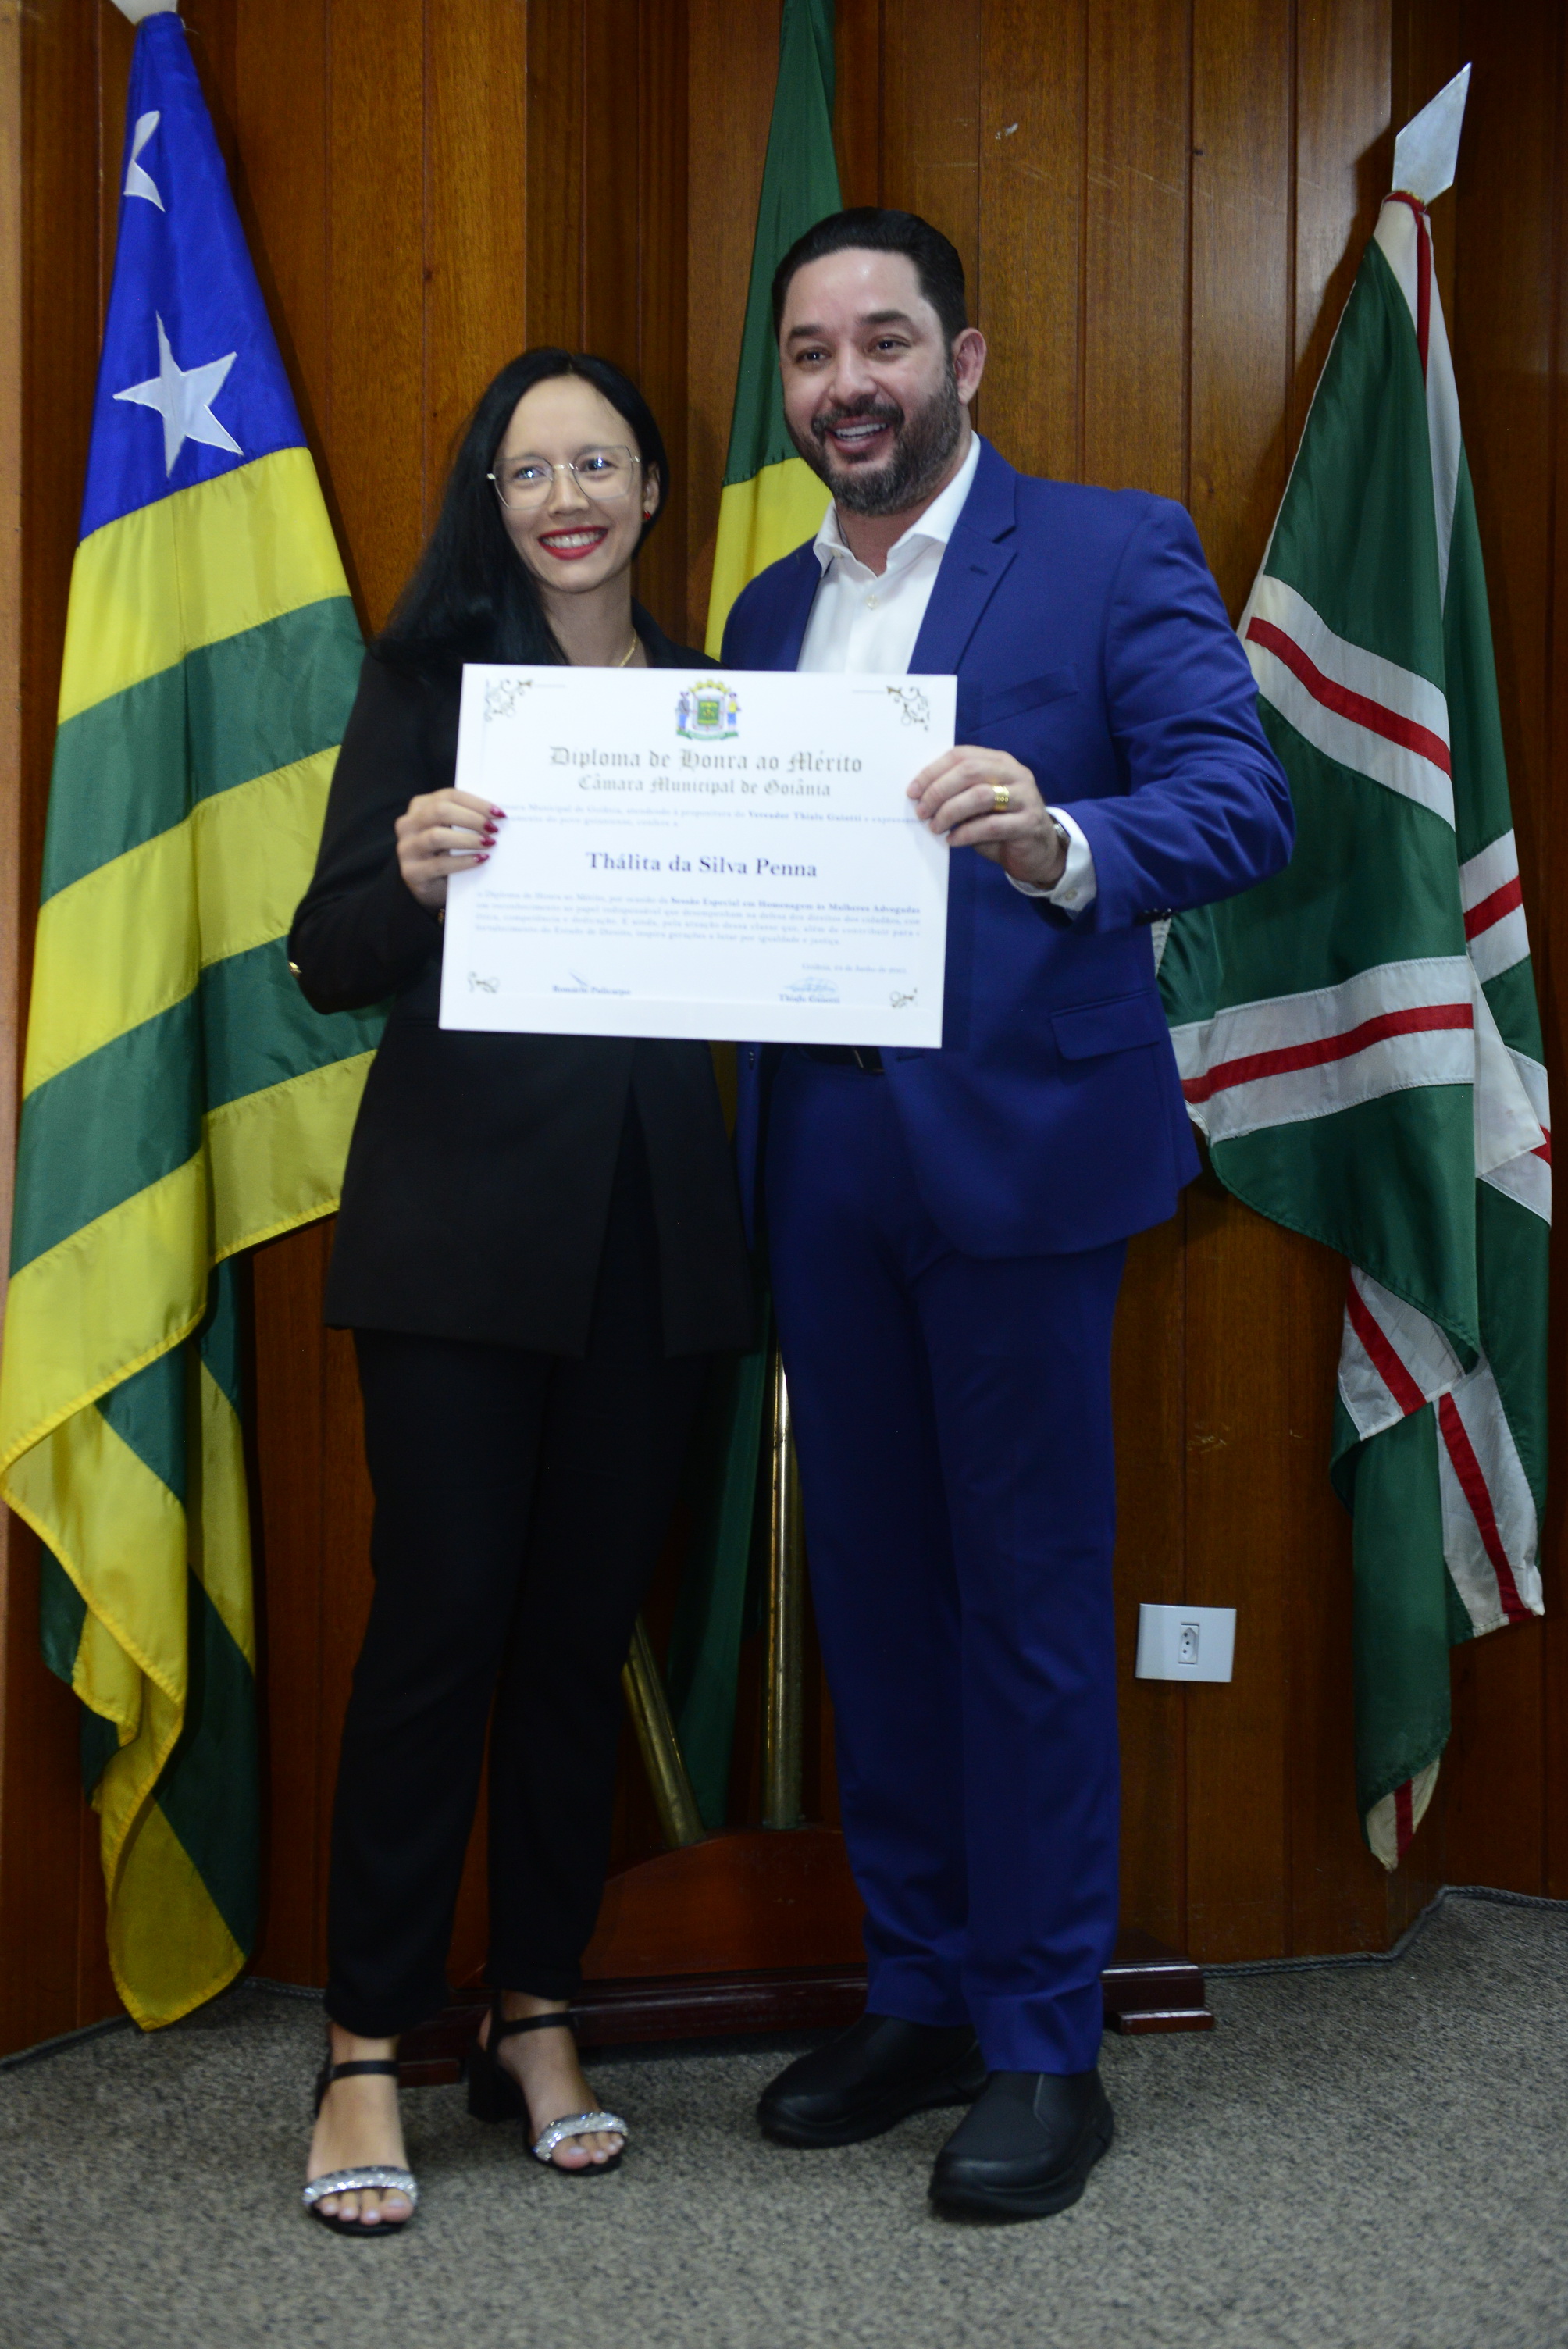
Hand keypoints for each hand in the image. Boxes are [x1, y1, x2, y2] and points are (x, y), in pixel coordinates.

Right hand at [395, 788, 503, 908]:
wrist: (431, 888)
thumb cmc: (447, 854)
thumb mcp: (453, 832)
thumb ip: (466, 820)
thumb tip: (497, 816)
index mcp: (420, 806)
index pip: (449, 796)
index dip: (476, 803)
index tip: (499, 813)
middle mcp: (408, 824)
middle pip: (440, 811)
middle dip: (472, 818)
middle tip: (494, 829)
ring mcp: (407, 848)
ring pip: (436, 836)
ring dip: (467, 839)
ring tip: (489, 844)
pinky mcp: (411, 872)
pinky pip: (439, 864)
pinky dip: (462, 861)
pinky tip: (479, 860)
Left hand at [907, 747, 1065, 889]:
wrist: (1037, 851)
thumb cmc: (1001, 824)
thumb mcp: (978, 804)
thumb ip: (958, 793)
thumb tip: (921, 796)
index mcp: (999, 762)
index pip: (962, 755)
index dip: (933, 771)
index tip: (912, 791)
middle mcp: (1015, 774)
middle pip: (970, 771)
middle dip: (939, 790)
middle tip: (921, 811)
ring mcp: (1025, 797)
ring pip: (980, 796)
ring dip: (950, 812)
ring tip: (935, 827)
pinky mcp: (1029, 823)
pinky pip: (992, 825)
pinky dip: (967, 833)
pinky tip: (953, 840)